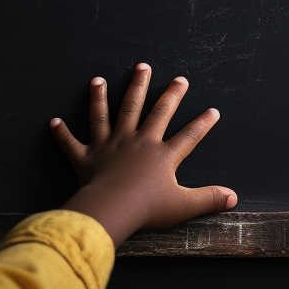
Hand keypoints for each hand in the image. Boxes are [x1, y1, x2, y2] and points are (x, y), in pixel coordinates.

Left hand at [50, 63, 236, 246]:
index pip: (188, 136)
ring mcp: (111, 147)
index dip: (202, 124)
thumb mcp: (184, 206)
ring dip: (105, 95)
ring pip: (110, 115)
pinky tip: (54, 121)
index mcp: (162, 155)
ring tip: (102, 78)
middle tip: (173, 77)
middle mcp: (138, 142)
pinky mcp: (86, 158)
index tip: (213, 111)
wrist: (110, 211)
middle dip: (165, 93)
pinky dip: (62, 133)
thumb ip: (209, 199)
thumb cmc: (146, 209)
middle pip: (153, 112)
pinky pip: (72, 144)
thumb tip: (234, 198)